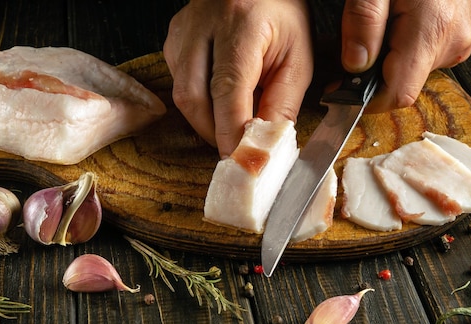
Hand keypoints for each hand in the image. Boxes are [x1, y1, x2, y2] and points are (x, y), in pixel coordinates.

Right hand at [164, 0, 312, 157]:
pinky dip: (199, 103)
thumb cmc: (283, 16)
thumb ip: (282, 104)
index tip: (240, 160)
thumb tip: (265, 146)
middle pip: (193, 98)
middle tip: (236, 151)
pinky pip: (179, 84)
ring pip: (182, 95)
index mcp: (241, 25)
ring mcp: (183, 32)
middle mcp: (203, 25)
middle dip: (214, 133)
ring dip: (206, 121)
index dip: (230, 132)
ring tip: (231, 125)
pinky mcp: (173, 40)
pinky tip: (218, 99)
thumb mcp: (297, 59)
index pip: (228, 90)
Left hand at [340, 0, 470, 111]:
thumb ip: (363, 22)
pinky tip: (394, 24)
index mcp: (430, 31)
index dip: (367, 100)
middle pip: (402, 84)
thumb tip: (355, 65)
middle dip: (373, 74)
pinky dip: (401, 49)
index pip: (398, 94)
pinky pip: (422, 57)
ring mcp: (456, 41)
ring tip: (378, 24)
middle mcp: (450, 42)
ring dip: (386, 59)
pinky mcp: (456, 37)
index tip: (341, 90)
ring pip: (411, 72)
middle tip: (355, 42)